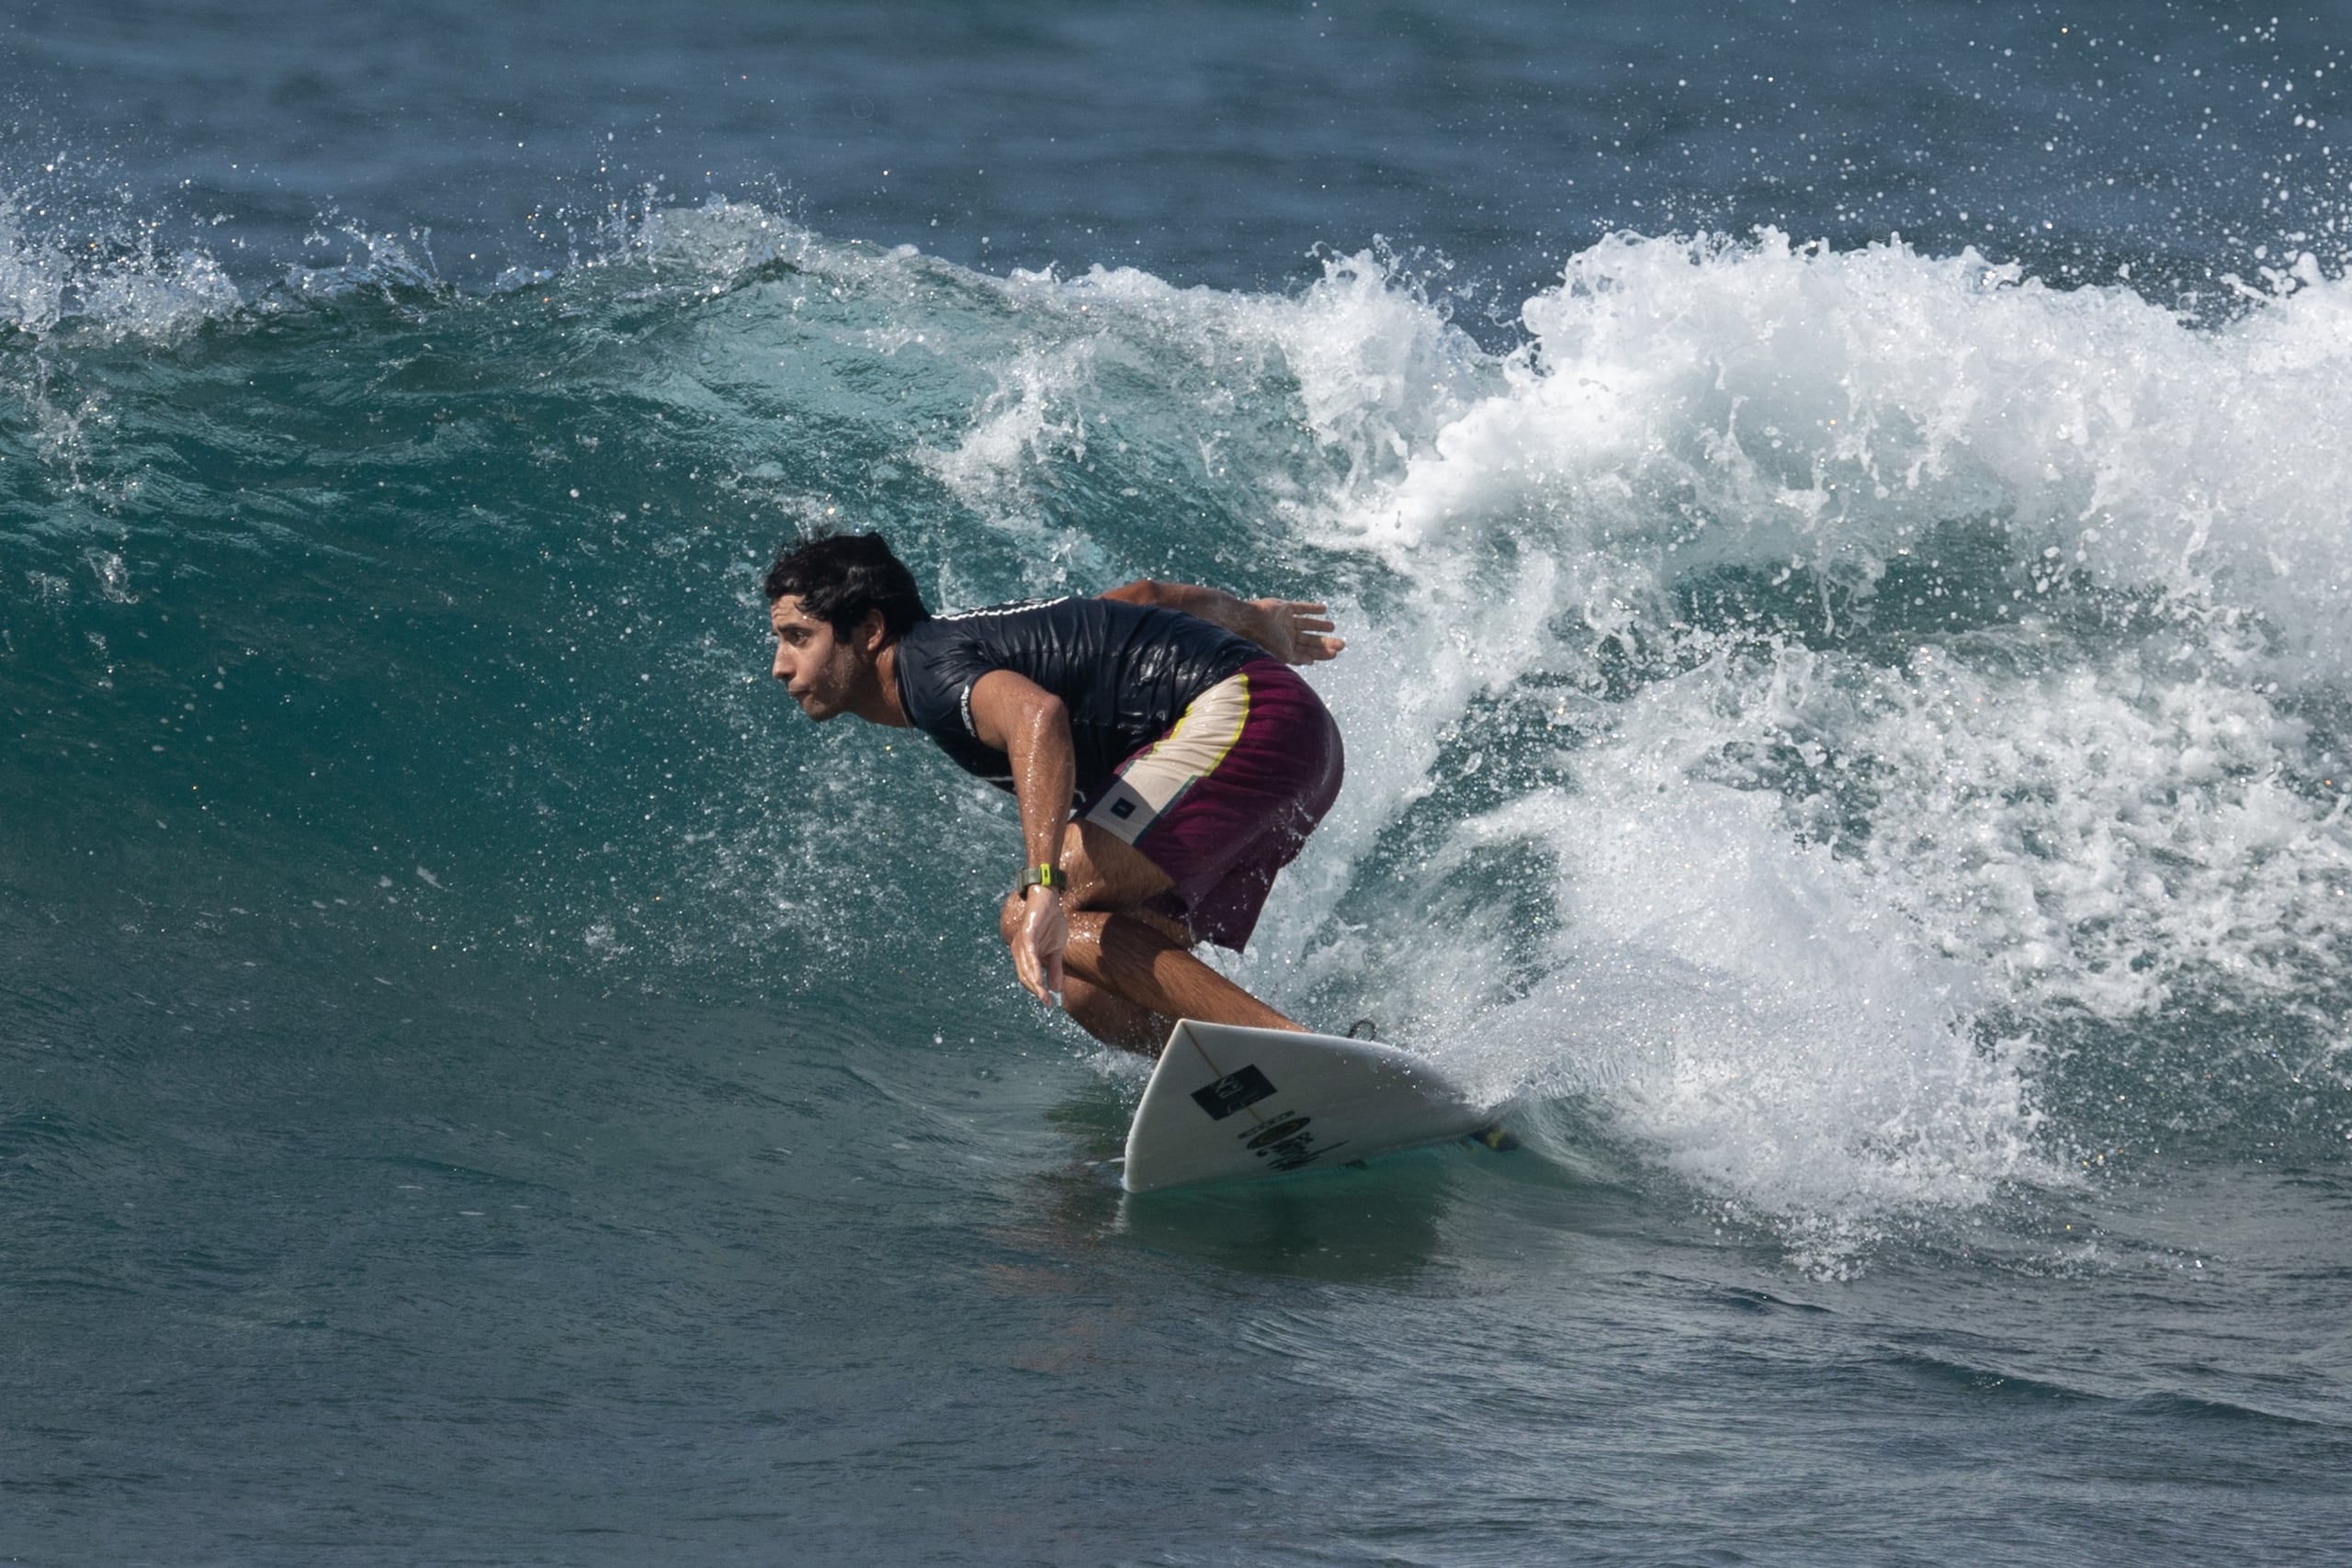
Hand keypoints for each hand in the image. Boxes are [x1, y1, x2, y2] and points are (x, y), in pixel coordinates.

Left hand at [1010, 887, 1067, 1006]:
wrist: (1049, 900)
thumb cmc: (1051, 923)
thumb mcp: (1056, 949)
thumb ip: (1055, 969)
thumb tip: (1056, 990)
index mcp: (1025, 955)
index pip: (1028, 978)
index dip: (1037, 991)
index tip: (1048, 1004)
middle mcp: (1020, 951)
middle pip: (1024, 976)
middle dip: (1036, 991)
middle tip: (1047, 1003)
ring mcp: (1022, 942)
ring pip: (1025, 968)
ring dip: (1034, 984)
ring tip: (1043, 996)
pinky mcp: (1027, 933)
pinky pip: (1029, 954)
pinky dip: (1033, 968)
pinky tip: (1038, 979)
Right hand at [1247, 599, 1344, 664]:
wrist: (1251, 620)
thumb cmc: (1266, 640)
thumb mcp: (1284, 654)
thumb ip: (1297, 658)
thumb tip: (1311, 662)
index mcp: (1286, 648)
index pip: (1307, 652)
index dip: (1321, 653)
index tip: (1334, 654)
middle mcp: (1286, 635)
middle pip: (1310, 639)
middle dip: (1325, 642)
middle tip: (1342, 644)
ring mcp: (1285, 621)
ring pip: (1306, 624)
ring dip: (1320, 625)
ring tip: (1332, 626)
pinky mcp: (1284, 608)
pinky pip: (1301, 608)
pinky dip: (1312, 608)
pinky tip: (1323, 609)